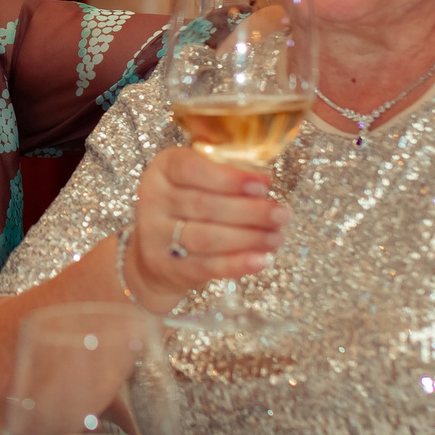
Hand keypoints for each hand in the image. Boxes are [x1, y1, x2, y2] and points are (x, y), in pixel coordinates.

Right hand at [118, 145, 288, 312]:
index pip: (191, 168)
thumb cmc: (186, 207)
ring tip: (275, 238)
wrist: (154, 252)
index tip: (264, 185)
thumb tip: (264, 181)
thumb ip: (225, 176)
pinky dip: (236, 264)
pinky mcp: (166, 266)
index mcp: (163, 169)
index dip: (229, 178)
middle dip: (250, 211)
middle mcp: (154, 199)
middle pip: (205, 205)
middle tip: (281, 215)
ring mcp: (156, 235)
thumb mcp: (196, 181)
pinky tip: (261, 260)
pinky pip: (205, 266)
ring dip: (247, 238)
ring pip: (205, 237)